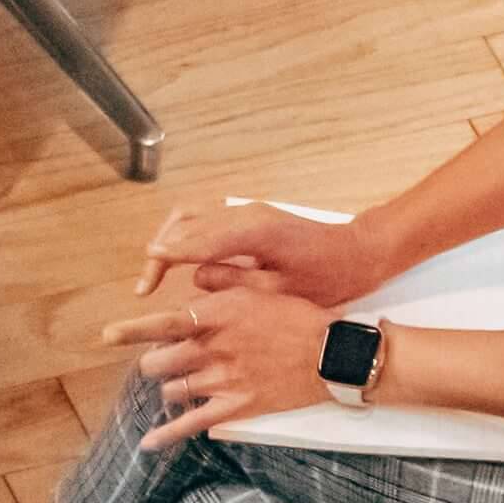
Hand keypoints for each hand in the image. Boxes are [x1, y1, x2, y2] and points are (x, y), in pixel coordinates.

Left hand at [107, 275, 337, 449]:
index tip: (106, 336)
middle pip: (158, 362)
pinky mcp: (236, 407)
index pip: (161, 323)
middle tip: (162, 360)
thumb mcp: (257, 290)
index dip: (130, 331)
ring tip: (181, 381)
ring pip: (172, 390)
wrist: (332, 354)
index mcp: (217, 316)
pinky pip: (191, 425)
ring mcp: (223, 380)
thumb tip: (189, 285)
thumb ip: (218, 287)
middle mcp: (214, 348)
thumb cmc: (297, 316)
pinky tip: (148, 443)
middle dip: (154, 362)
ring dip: (169, 386)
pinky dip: (166, 435)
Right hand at [135, 198, 391, 306]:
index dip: (166, 260)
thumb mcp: (280, 292)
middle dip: (161, 252)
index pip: (196, 242)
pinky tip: (180, 257)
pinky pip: (205, 216)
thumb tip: (195, 276)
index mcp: (254, 233)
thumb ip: (234, 282)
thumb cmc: (327, 279)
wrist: (358, 253)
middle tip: (145, 286)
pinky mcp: (249, 214)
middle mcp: (246, 214)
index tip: (145, 282)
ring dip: (170, 239)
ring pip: (191, 214)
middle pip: (185, 223)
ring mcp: (247, 210)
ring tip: (155, 271)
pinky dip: (185, 233)